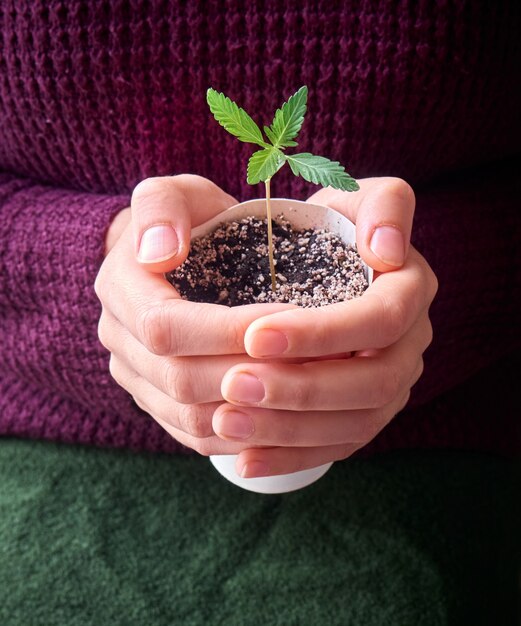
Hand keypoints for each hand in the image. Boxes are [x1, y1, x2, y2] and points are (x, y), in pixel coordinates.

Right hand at [95, 175, 292, 454]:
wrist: (179, 258)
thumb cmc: (190, 222)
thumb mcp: (177, 195)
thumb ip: (161, 207)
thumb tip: (160, 253)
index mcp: (120, 291)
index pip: (165, 327)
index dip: (227, 330)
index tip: (289, 316)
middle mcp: (120, 343)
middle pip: (180, 380)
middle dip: (250, 373)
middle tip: (312, 362)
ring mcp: (139, 380)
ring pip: (191, 417)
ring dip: (253, 411)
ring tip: (308, 390)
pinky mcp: (161, 404)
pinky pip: (198, 435)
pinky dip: (244, 433)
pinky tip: (286, 415)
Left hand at [212, 178, 437, 476]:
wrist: (307, 267)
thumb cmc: (318, 226)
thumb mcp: (348, 195)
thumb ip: (380, 203)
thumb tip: (386, 252)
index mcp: (409, 289)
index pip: (380, 318)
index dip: (321, 332)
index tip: (254, 333)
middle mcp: (409, 344)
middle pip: (373, 383)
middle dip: (302, 387)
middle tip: (232, 383)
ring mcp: (388, 386)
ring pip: (353, 426)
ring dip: (288, 429)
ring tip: (226, 421)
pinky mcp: (361, 416)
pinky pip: (335, 449)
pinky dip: (288, 457)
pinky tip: (243, 460)